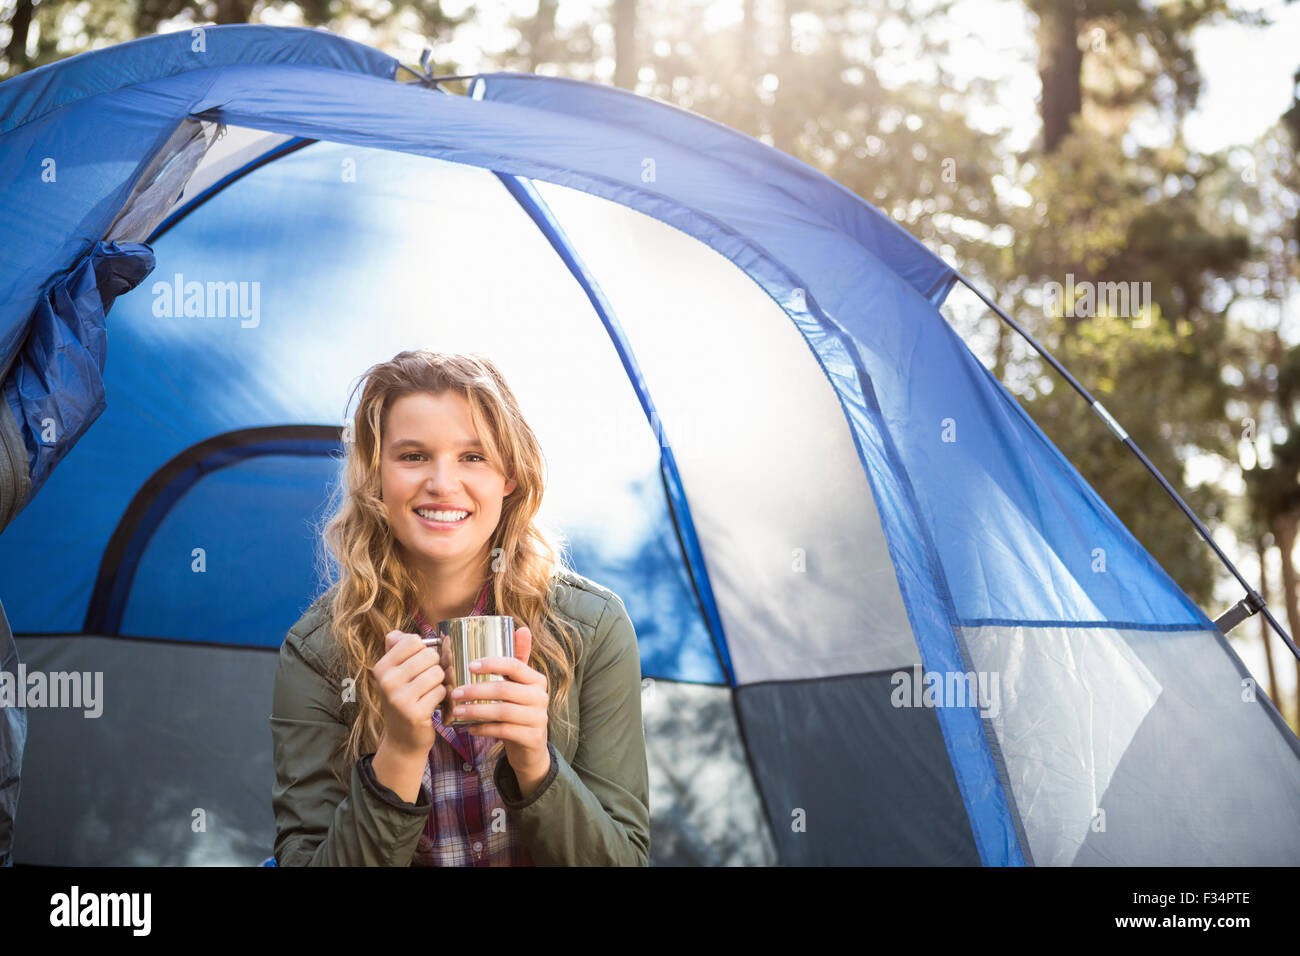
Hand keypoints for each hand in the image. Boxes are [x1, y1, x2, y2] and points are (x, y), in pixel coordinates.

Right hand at [373, 629, 445, 757]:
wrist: (403, 739)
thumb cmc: (403, 700)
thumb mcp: (394, 674)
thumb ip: (396, 650)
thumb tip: (397, 633)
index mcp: (381, 668)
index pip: (413, 641)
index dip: (424, 650)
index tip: (420, 664)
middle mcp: (387, 682)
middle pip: (429, 655)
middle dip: (435, 666)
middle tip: (427, 681)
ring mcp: (400, 698)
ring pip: (437, 673)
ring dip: (439, 682)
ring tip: (429, 692)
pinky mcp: (415, 713)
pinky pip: (441, 691)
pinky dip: (441, 697)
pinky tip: (431, 705)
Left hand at [453, 626, 550, 793]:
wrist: (531, 747)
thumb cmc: (519, 711)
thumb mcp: (520, 685)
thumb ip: (518, 660)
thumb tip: (522, 628)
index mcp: (537, 680)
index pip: (514, 665)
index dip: (492, 663)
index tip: (469, 665)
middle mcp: (541, 697)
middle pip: (504, 689)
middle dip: (476, 690)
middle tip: (455, 693)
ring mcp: (539, 718)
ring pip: (503, 711)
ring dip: (476, 711)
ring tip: (458, 711)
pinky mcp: (532, 737)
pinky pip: (504, 731)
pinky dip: (484, 729)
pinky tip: (470, 728)